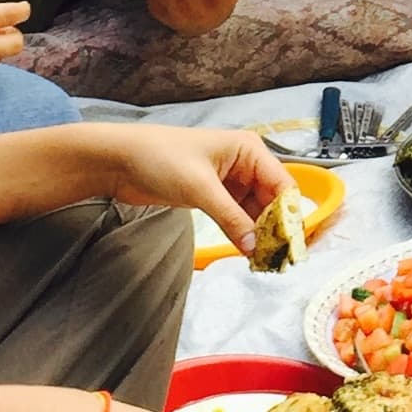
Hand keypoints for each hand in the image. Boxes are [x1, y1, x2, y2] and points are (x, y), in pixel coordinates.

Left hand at [92, 121, 291, 249]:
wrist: (119, 161)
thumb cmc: (160, 158)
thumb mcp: (200, 188)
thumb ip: (231, 218)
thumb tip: (255, 247)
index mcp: (249, 150)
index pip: (283, 185)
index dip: (291, 215)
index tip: (291, 244)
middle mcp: (245, 164)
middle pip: (272, 200)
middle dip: (276, 228)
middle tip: (278, 259)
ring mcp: (230, 181)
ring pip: (256, 212)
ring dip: (260, 234)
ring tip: (264, 261)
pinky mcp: (215, 196)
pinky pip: (238, 217)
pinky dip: (243, 233)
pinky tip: (247, 251)